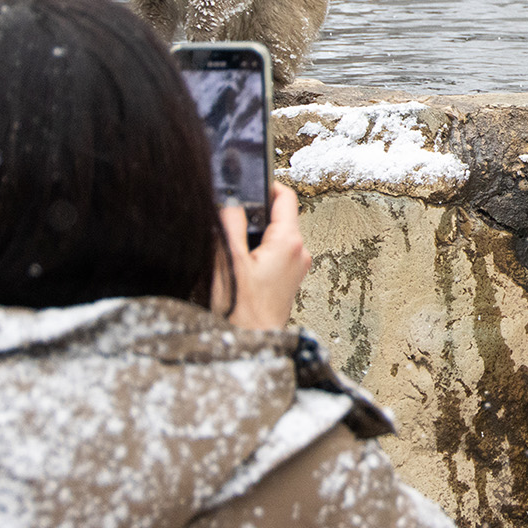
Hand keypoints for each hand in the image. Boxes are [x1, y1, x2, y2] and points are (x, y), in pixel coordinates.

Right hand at [213, 183, 312, 330]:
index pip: (285, 197)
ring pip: (275, 236)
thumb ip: (230, 224)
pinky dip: (258, 252)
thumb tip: (233, 202)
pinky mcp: (288, 281)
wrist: (252, 347)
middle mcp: (299, 252)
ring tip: (232, 245)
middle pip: (279, 216)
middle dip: (255, 213)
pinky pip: (274, 254)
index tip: (249, 181)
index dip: (266, 185)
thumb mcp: (228, 260)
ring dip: (254, 235)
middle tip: (230, 215)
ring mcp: (296, 268)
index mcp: (289, 242)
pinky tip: (238, 263)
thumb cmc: (242, 312)